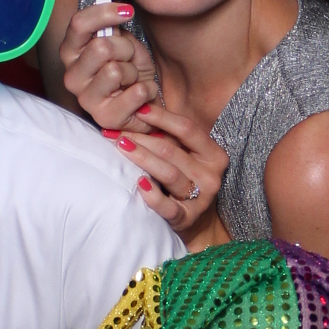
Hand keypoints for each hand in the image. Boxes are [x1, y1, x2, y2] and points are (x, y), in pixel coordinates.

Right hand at [59, 3, 159, 130]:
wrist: (146, 101)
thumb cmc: (131, 68)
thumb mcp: (123, 41)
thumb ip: (113, 27)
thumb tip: (118, 10)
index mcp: (72, 52)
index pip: (78, 24)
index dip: (105, 13)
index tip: (128, 11)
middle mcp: (72, 76)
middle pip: (100, 47)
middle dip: (125, 48)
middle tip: (129, 58)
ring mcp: (86, 99)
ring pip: (116, 70)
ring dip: (134, 71)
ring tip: (133, 79)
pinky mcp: (105, 118)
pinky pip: (135, 93)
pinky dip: (147, 89)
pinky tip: (141, 95)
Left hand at [102, 99, 226, 235]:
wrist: (193, 217)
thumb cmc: (184, 178)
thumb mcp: (186, 155)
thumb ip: (171, 137)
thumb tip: (138, 110)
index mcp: (213, 154)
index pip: (187, 129)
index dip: (161, 117)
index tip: (138, 110)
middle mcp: (211, 175)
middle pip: (172, 150)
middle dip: (141, 139)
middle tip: (115, 133)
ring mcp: (201, 198)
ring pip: (169, 174)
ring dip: (142, 158)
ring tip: (120, 147)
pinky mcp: (188, 218)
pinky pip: (169, 208)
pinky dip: (153, 196)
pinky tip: (139, 184)